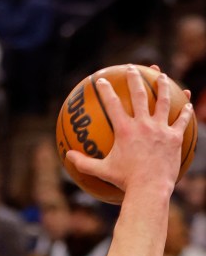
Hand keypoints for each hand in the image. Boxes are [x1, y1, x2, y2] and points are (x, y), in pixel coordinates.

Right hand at [66, 65, 192, 193]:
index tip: (101, 79)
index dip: (106, 90)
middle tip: (132, 68)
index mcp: (125, 130)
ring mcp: (161, 129)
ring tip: (162, 76)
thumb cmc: (124, 181)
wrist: (150, 188)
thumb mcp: (101, 171)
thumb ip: (83, 163)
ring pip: (164, 101)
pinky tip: (188, 103)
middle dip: (135, 78)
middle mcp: (143, 125)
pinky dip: (184, 111)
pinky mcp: (174, 137)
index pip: (113, 104)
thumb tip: (68, 156)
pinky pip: (181, 120)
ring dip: (163, 86)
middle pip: (140, 95)